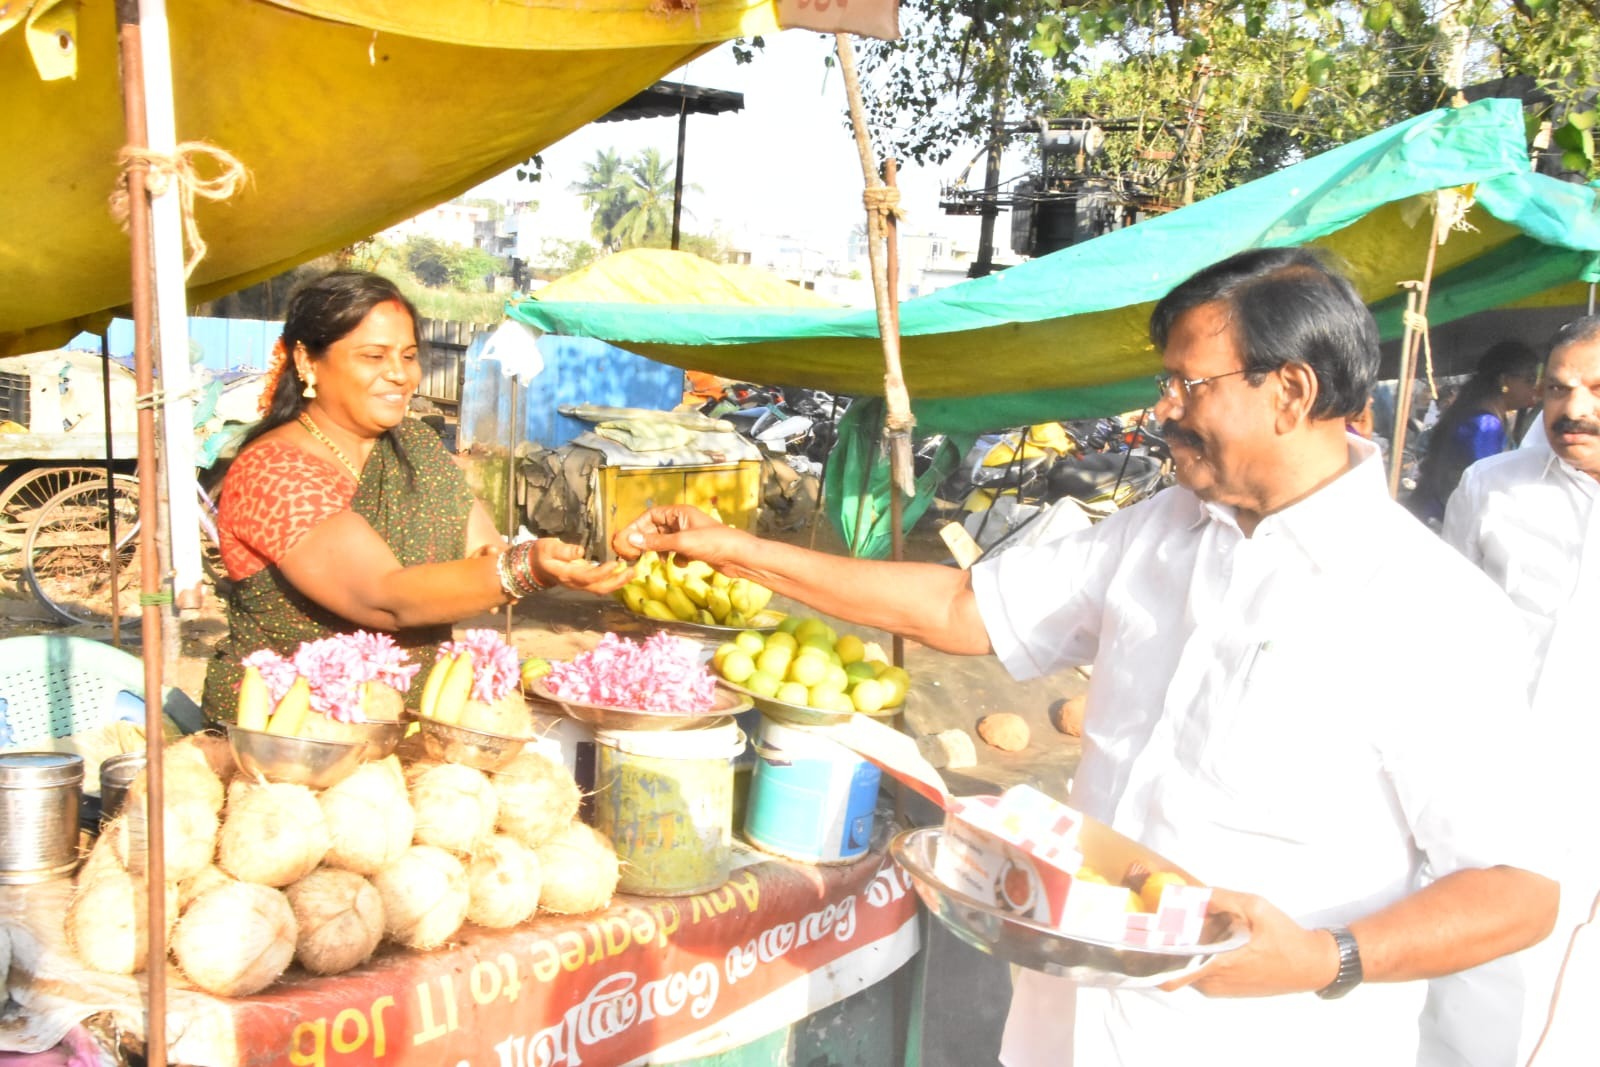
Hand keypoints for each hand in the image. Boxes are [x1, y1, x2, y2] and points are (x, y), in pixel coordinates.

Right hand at [529, 539, 633, 595]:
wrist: (536, 565)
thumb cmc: (542, 554)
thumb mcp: (548, 547)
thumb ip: (563, 550)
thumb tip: (580, 551)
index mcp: (566, 575)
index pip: (586, 577)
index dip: (601, 573)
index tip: (614, 563)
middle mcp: (576, 583)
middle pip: (598, 588)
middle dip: (617, 582)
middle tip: (632, 571)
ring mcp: (581, 584)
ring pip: (602, 588)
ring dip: (618, 582)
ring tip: (632, 572)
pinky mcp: (585, 582)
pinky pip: (601, 584)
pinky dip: (614, 580)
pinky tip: (625, 572)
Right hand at [610, 505, 735, 565]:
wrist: (739, 557)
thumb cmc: (714, 543)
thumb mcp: (681, 542)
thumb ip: (655, 542)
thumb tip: (631, 540)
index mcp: (680, 512)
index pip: (651, 515)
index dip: (637, 526)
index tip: (626, 538)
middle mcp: (683, 521)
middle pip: (656, 528)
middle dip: (646, 541)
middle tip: (633, 553)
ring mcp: (689, 535)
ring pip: (665, 541)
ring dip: (660, 550)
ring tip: (657, 560)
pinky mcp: (695, 548)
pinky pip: (676, 551)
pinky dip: (675, 558)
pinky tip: (681, 563)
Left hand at [1159, 888, 1338, 997]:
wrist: (1311, 965)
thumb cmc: (1283, 936)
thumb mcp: (1254, 906)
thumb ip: (1219, 898)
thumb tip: (1186, 892)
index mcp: (1217, 964)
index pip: (1168, 975)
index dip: (1148, 961)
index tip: (1138, 939)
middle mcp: (1212, 981)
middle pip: (1172, 966)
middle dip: (1163, 945)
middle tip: (1157, 921)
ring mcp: (1218, 988)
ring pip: (1185, 967)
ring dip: (1182, 949)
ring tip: (1184, 924)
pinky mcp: (1225, 988)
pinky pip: (1199, 971)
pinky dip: (1196, 955)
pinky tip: (1206, 936)